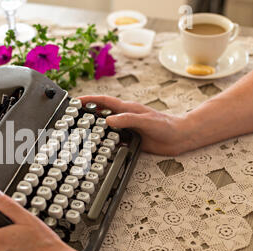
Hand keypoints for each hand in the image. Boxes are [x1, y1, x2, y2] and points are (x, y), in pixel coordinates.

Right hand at [78, 95, 193, 155]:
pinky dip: (104, 142)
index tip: (76, 101)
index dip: (90, 100)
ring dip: (94, 129)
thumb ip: (127, 119)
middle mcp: (125, 118)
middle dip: (87, 113)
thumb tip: (108, 120)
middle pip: (102, 113)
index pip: (104, 101)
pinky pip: (113, 140)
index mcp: (127, 109)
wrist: (179, 138)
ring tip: (80, 133)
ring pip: (106, 127)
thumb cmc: (166, 126)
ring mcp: (127, 129)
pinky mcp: (130, 140)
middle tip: (73, 117)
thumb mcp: (146, 121)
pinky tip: (98, 147)